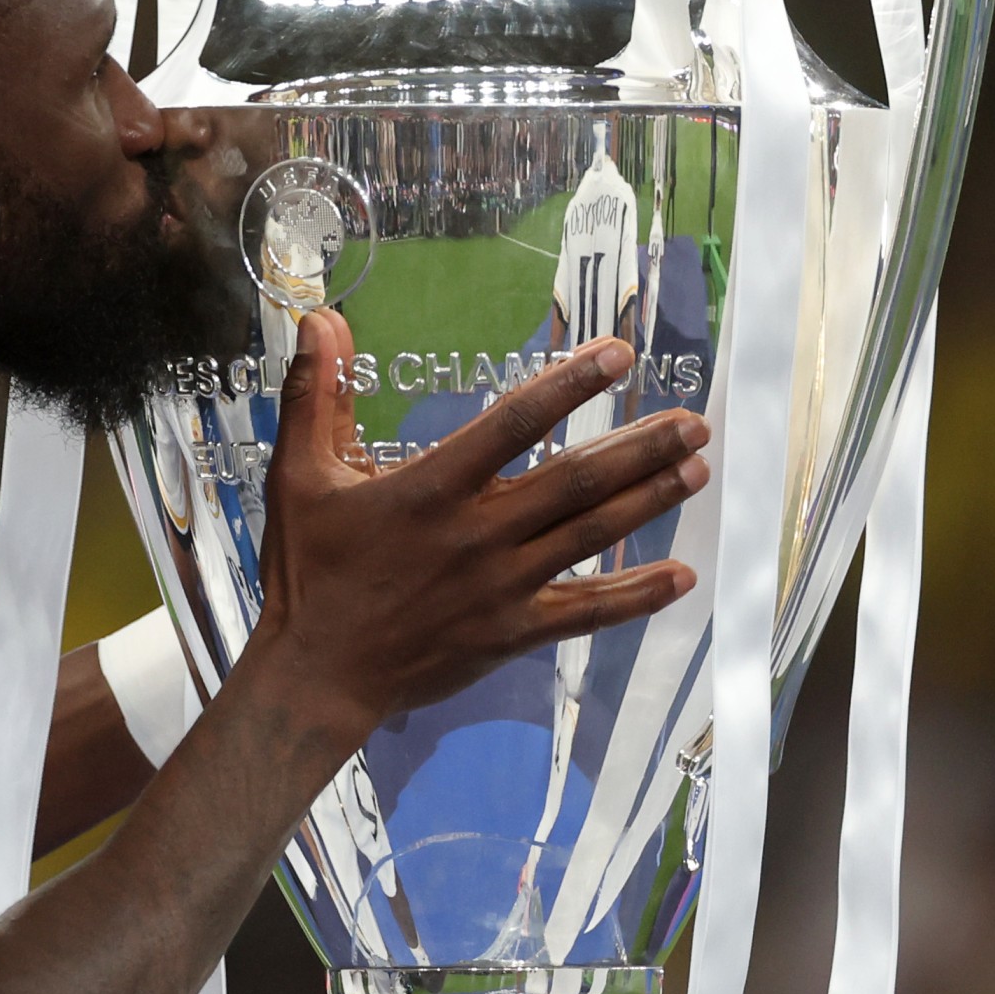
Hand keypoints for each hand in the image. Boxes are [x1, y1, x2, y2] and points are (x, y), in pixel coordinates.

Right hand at [239, 309, 707, 738]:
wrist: (317, 674)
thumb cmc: (309, 571)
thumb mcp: (297, 475)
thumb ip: (316, 395)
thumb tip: (320, 319)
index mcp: (430, 488)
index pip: (513, 423)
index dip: (570, 384)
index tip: (620, 354)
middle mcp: (478, 533)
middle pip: (577, 480)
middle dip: (641, 446)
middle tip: (693, 421)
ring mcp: (502, 586)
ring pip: (590, 535)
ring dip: (650, 500)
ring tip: (696, 468)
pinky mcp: (513, 633)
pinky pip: (587, 612)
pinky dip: (637, 596)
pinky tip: (681, 577)